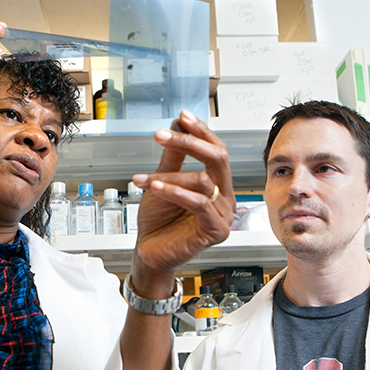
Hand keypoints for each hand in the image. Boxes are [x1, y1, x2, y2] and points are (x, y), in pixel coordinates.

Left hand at [129, 110, 234, 297]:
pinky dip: (176, 193)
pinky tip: (157, 188)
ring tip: (145, 178)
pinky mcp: (216, 231)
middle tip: (162, 136)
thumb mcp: (163, 180)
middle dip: (189, 142)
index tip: (182, 117)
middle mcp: (224, 197)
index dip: (200, 131)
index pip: (216, 150)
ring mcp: (223, 215)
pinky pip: (199, 204)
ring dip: (169, 176)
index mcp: (217, 184)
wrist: (149, 252)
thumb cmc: (158, 221)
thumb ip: (174, 156)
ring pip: (203, 181)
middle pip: (218, 159)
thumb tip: (178, 124)